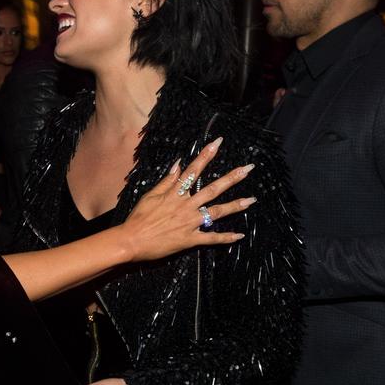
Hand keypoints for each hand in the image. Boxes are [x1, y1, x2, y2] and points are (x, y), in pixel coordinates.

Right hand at [119, 137, 252, 262]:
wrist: (132, 241)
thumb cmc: (139, 218)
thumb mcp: (150, 195)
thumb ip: (167, 181)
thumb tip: (178, 164)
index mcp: (175, 193)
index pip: (194, 170)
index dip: (206, 155)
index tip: (218, 142)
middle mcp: (186, 206)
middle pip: (213, 189)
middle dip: (232, 178)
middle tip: (248, 169)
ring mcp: (190, 223)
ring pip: (217, 212)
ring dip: (235, 205)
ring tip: (251, 200)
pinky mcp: (190, 239)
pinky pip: (211, 238)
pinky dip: (225, 238)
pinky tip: (239, 235)